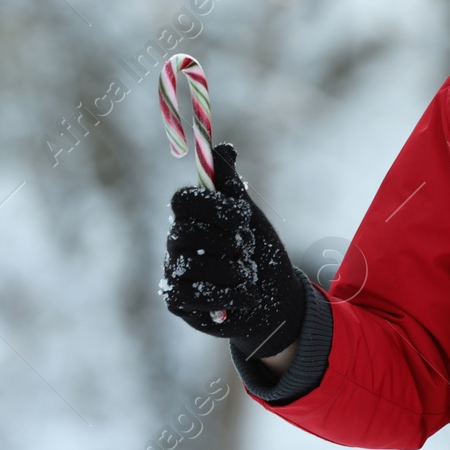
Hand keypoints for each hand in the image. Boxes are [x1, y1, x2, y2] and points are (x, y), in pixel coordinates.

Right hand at [162, 143, 304, 358]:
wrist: (275, 298)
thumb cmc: (259, 253)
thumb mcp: (251, 217)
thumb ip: (232, 187)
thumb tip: (224, 148)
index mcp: (193, 217)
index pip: (182, 200)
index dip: (211, 205)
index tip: (242, 214)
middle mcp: (177, 242)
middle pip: (185, 232)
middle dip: (226, 241)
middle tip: (247, 247)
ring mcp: (174, 272)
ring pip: (193, 266)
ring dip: (233, 271)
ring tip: (249, 274)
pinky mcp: (178, 301)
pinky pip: (194, 296)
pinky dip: (229, 296)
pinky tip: (247, 295)